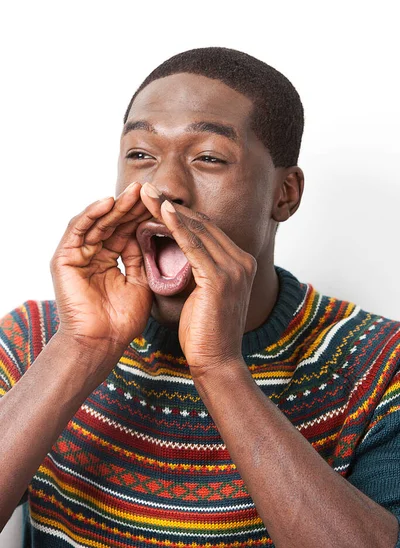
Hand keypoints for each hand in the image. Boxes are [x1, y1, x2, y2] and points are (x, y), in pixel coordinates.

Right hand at [50, 182, 152, 365]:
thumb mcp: (139, 283)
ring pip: (97, 222)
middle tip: (149, 188)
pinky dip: (92, 214)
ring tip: (134, 191)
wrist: (102, 343)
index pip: (126, 231)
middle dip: (131, 205)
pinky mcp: (63, 258)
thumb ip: (142, 258)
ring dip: (115, 205)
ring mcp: (77, 255)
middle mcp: (92, 254)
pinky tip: (109, 203)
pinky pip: (78, 229)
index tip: (162, 202)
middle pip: (113, 222)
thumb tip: (152, 232)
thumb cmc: (122, 320)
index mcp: (109, 260)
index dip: (143, 216)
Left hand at [140, 183, 256, 375]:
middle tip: (148, 189)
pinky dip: (177, 227)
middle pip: (203, 224)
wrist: (217, 362)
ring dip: (169, 210)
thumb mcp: (202, 293)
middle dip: (172, 206)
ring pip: (197, 230)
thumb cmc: (205, 332)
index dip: (181, 214)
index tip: (157, 202)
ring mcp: (235, 268)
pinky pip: (194, 246)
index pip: (207, 230)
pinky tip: (161, 212)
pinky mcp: (221, 278)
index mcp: (240, 263)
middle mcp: (242, 261)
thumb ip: (195, 269)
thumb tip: (171, 249)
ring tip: (147, 194)